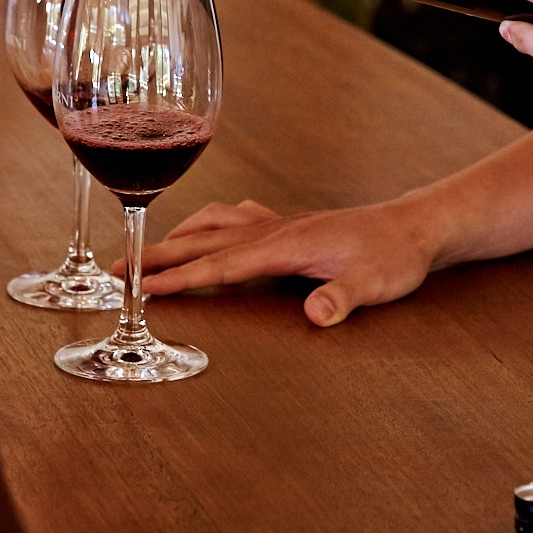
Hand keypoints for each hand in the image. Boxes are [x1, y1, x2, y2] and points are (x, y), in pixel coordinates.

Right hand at [126, 197, 441, 326]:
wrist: (417, 226)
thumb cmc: (396, 256)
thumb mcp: (376, 283)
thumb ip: (344, 297)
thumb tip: (317, 314)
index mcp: (284, 244)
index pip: (219, 264)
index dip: (179, 278)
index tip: (140, 287)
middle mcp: (274, 228)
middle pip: (204, 241)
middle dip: (158, 255)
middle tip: (115, 267)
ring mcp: (280, 222)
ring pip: (215, 222)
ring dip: (180, 234)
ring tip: (149, 248)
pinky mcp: (290, 223)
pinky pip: (236, 217)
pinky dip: (211, 221)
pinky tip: (211, 225)